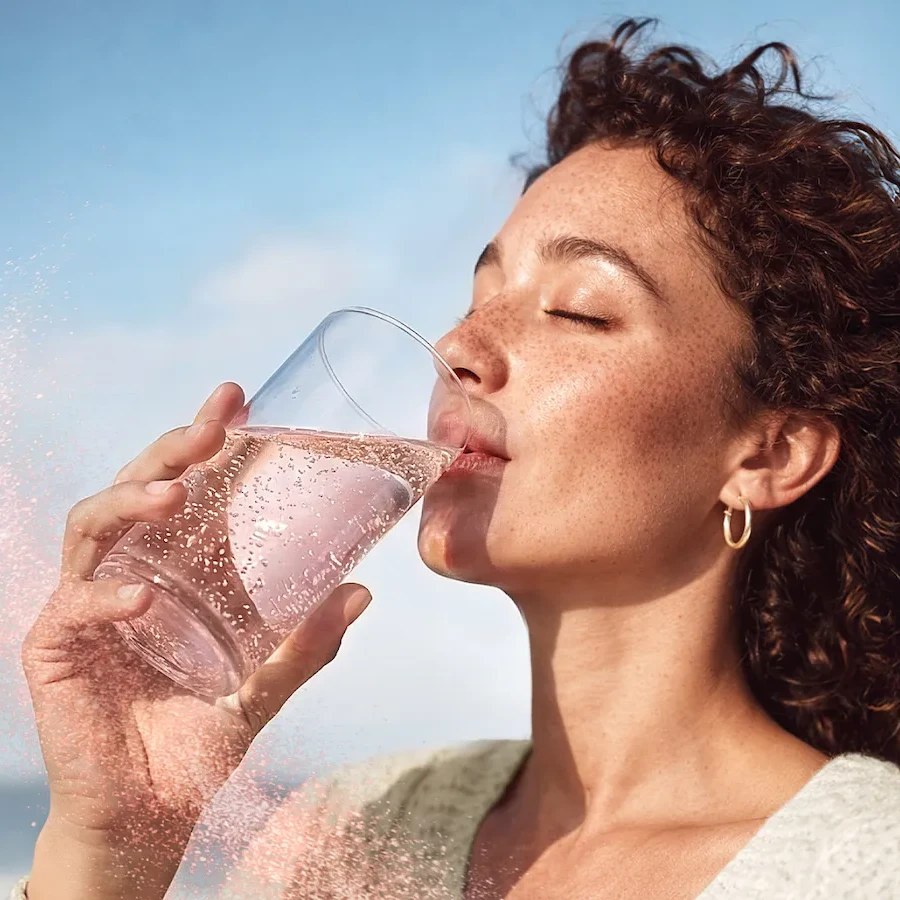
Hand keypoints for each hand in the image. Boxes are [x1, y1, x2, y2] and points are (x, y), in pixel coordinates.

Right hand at [22, 383, 372, 898]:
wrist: (151, 816)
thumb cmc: (199, 741)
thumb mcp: (264, 684)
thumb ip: (306, 644)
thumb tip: (362, 593)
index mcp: (175, 569)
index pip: (184, 486)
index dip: (205, 439)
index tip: (237, 399)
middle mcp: (128, 571)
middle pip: (137, 487)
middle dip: (171, 448)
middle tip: (211, 424)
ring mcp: (88, 605)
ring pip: (93, 526)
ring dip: (131, 498)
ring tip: (176, 491)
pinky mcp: (55, 648)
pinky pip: (72, 606)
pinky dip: (105, 596)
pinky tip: (140, 598)